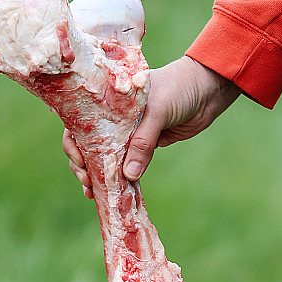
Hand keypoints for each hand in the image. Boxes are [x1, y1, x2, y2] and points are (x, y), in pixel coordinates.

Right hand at [63, 56, 239, 196]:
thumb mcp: (157, 112)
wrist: (207, 90)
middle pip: (87, 143)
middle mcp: (113, 117)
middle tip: (87, 182)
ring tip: (93, 192)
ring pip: (105, 156)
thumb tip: (128, 176)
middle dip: (82, 164)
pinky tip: (113, 191)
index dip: (73, 142)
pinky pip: (125, 164)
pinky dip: (118, 178)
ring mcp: (127, 132)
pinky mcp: (143, 145)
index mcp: (109, 100)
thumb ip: (143, 143)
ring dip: (97, 175)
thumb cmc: (178, 88)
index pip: (80, 121)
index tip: (80, 161)